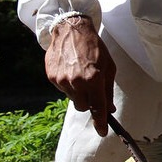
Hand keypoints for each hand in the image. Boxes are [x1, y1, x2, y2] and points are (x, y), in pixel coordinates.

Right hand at [45, 15, 116, 136]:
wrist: (71, 30)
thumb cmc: (95, 47)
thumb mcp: (109, 67)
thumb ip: (108, 90)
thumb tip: (110, 109)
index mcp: (93, 79)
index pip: (97, 107)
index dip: (100, 122)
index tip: (102, 132)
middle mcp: (76, 82)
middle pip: (82, 107)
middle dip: (88, 102)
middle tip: (91, 89)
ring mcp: (62, 80)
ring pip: (72, 99)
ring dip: (78, 93)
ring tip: (81, 74)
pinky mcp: (51, 77)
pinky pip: (62, 89)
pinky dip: (68, 85)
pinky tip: (71, 70)